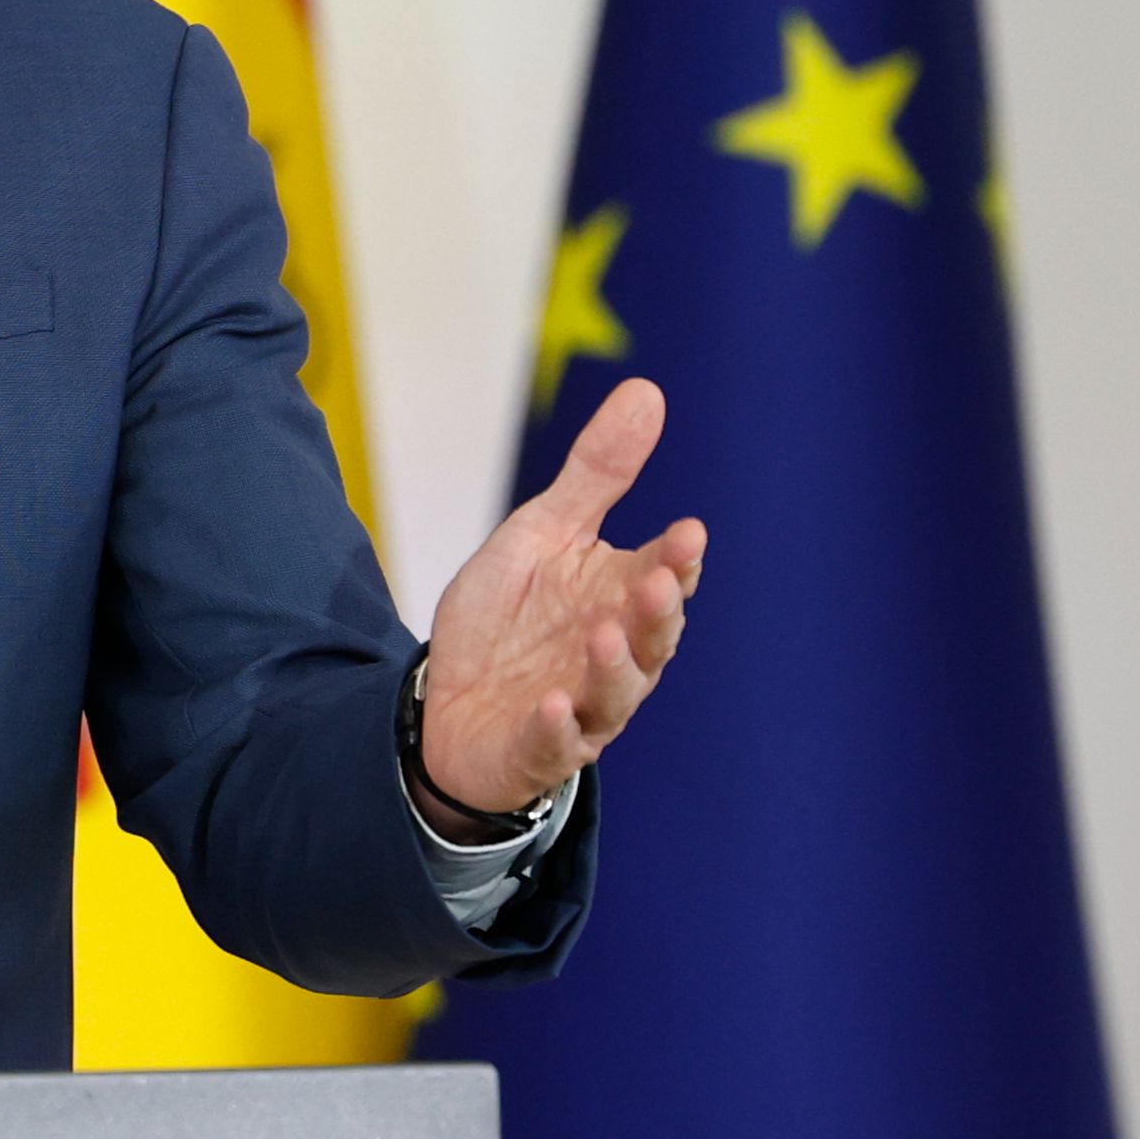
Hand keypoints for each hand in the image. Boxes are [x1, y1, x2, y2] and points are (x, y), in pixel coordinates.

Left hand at [415, 380, 704, 815]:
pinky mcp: (537, 748)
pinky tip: (552, 707)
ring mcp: (580, 706)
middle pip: (651, 638)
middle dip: (657, 611)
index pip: (662, 576)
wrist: (451, 701)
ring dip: (615, 667)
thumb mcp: (543, 532)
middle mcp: (613, 655)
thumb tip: (648, 391)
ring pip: (615, 694)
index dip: (677, 559)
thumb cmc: (511, 617)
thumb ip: (596, 473)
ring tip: (607, 635)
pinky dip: (556, 728)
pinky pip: (554, 744)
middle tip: (661, 578)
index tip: (688, 533)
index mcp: (617, 597)